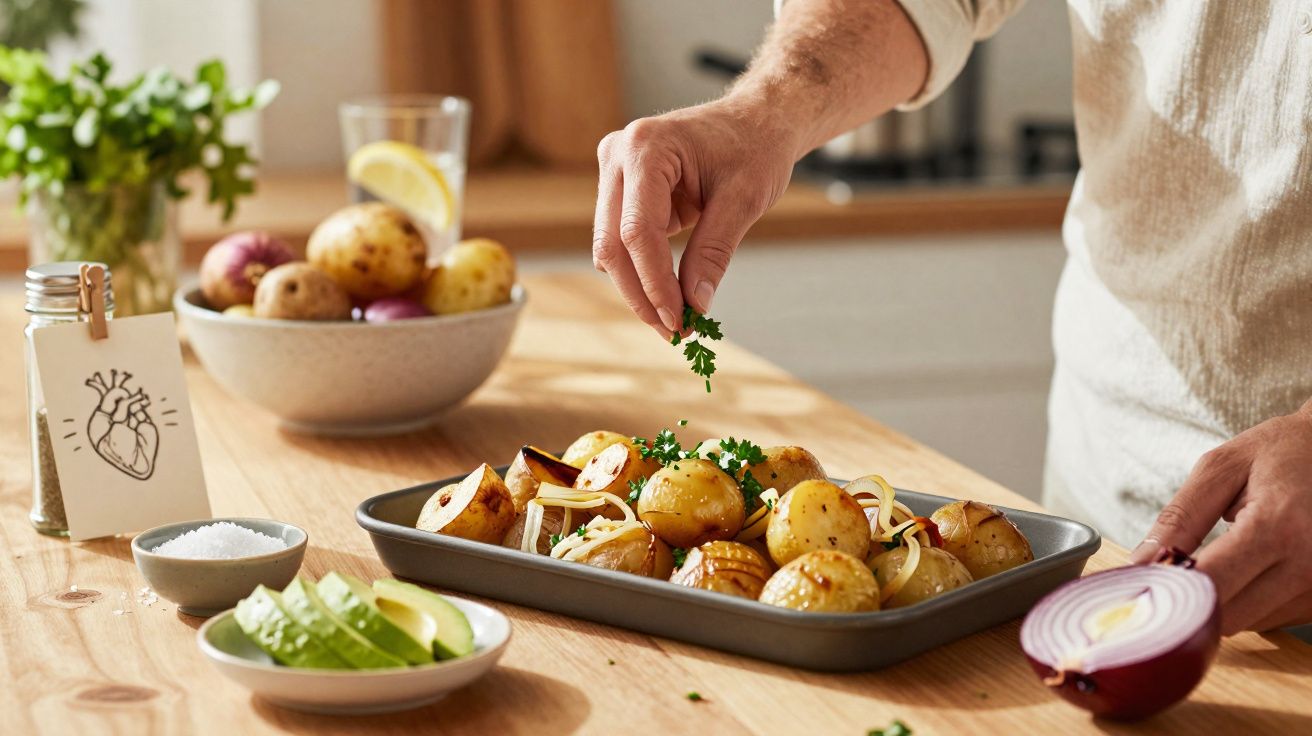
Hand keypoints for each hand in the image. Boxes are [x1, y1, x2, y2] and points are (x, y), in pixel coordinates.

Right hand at [593, 98, 797, 334]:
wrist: (756, 119)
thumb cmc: (755, 147)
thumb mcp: (745, 199)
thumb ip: (715, 251)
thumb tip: (695, 305)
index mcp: (646, 148)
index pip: (638, 231)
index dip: (655, 284)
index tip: (679, 322)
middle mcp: (617, 154)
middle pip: (613, 244)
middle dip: (641, 295)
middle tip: (674, 333)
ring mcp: (614, 171)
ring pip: (611, 248)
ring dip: (639, 288)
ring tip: (676, 320)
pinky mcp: (621, 189)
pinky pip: (622, 241)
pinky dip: (643, 272)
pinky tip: (670, 295)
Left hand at [1129, 402, 1311, 633]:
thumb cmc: (1281, 452)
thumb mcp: (1221, 469)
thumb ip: (1180, 519)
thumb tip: (1142, 565)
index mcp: (1279, 528)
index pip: (1210, 586)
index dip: (1169, 590)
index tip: (1145, 580)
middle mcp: (1309, 566)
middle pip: (1225, 617)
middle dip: (1191, 599)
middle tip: (1174, 568)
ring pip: (1245, 622)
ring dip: (1222, 599)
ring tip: (1223, 556)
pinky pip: (1270, 618)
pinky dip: (1249, 599)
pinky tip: (1252, 566)